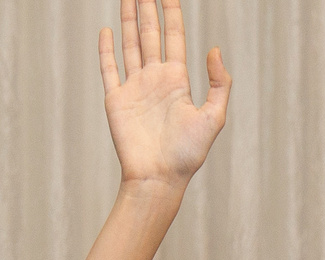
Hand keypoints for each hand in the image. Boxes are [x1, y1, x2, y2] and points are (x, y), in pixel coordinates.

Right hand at [100, 0, 230, 192]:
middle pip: (150, 33)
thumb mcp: (213, 118)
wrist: (158, 178)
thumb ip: (218, 83)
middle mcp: (155, 78)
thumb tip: (214, 49)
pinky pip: (109, 68)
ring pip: (130, 44)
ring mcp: (134, 87)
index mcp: (177, 79)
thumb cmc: (188, 155)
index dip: (171, 11)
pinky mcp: (116, 100)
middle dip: (147, 7)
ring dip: (128, 20)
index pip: (173, 35)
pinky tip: (106, 31)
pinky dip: (106, 50)